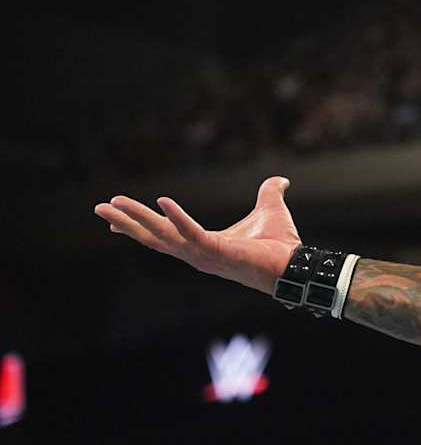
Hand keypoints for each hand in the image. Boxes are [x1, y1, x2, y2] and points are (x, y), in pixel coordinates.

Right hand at [94, 176, 301, 294]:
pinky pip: (192, 234)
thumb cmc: (280, 245)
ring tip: (114, 203)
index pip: (164, 236)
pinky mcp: (217, 252)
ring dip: (137, 219)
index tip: (113, 222)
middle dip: (126, 222)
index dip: (138, 228)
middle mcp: (197, 253)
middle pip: (153, 237)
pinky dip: (178, 218)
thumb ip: (270, 193)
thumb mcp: (270, 210)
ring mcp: (204, 255)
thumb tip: (281, 180)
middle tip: (99, 208)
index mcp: (203, 244)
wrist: (296, 265)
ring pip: (162, 236)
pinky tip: (162, 201)